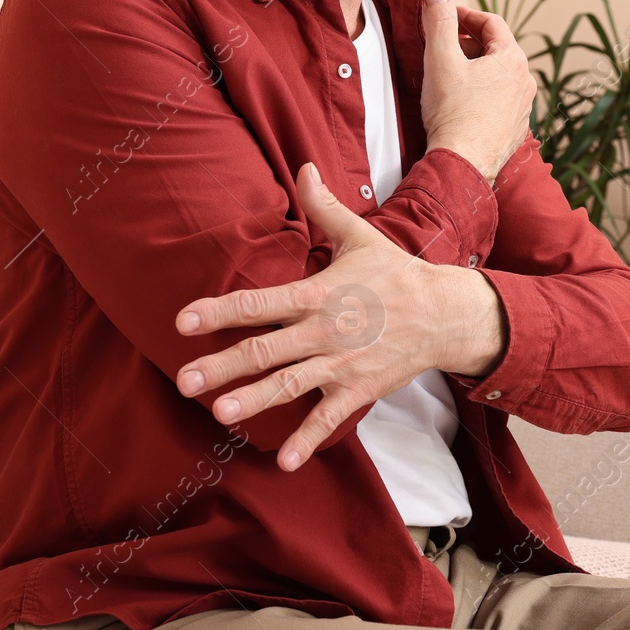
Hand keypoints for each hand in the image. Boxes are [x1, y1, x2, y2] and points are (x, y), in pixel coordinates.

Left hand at [172, 162, 505, 471]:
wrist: (445, 313)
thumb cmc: (396, 274)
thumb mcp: (361, 236)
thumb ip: (325, 207)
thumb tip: (304, 167)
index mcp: (319, 293)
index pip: (260, 303)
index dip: (219, 311)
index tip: (183, 322)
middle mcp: (325, 329)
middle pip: (265, 349)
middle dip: (223, 366)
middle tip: (185, 380)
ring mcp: (342, 362)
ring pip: (291, 384)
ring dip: (256, 400)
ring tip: (221, 414)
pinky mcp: (359, 387)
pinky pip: (330, 417)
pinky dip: (308, 439)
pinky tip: (284, 462)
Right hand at [420, 0, 535, 184]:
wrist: (462, 164)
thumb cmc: (453, 114)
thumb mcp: (440, 59)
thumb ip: (439, 21)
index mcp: (513, 61)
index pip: (492, 23)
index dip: (465, 14)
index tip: (444, 15)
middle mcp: (526, 83)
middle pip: (497, 49)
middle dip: (469, 42)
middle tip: (443, 44)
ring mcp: (523, 108)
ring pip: (499, 76)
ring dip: (476, 68)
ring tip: (450, 73)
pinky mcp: (514, 130)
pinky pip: (499, 101)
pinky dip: (481, 93)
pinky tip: (461, 102)